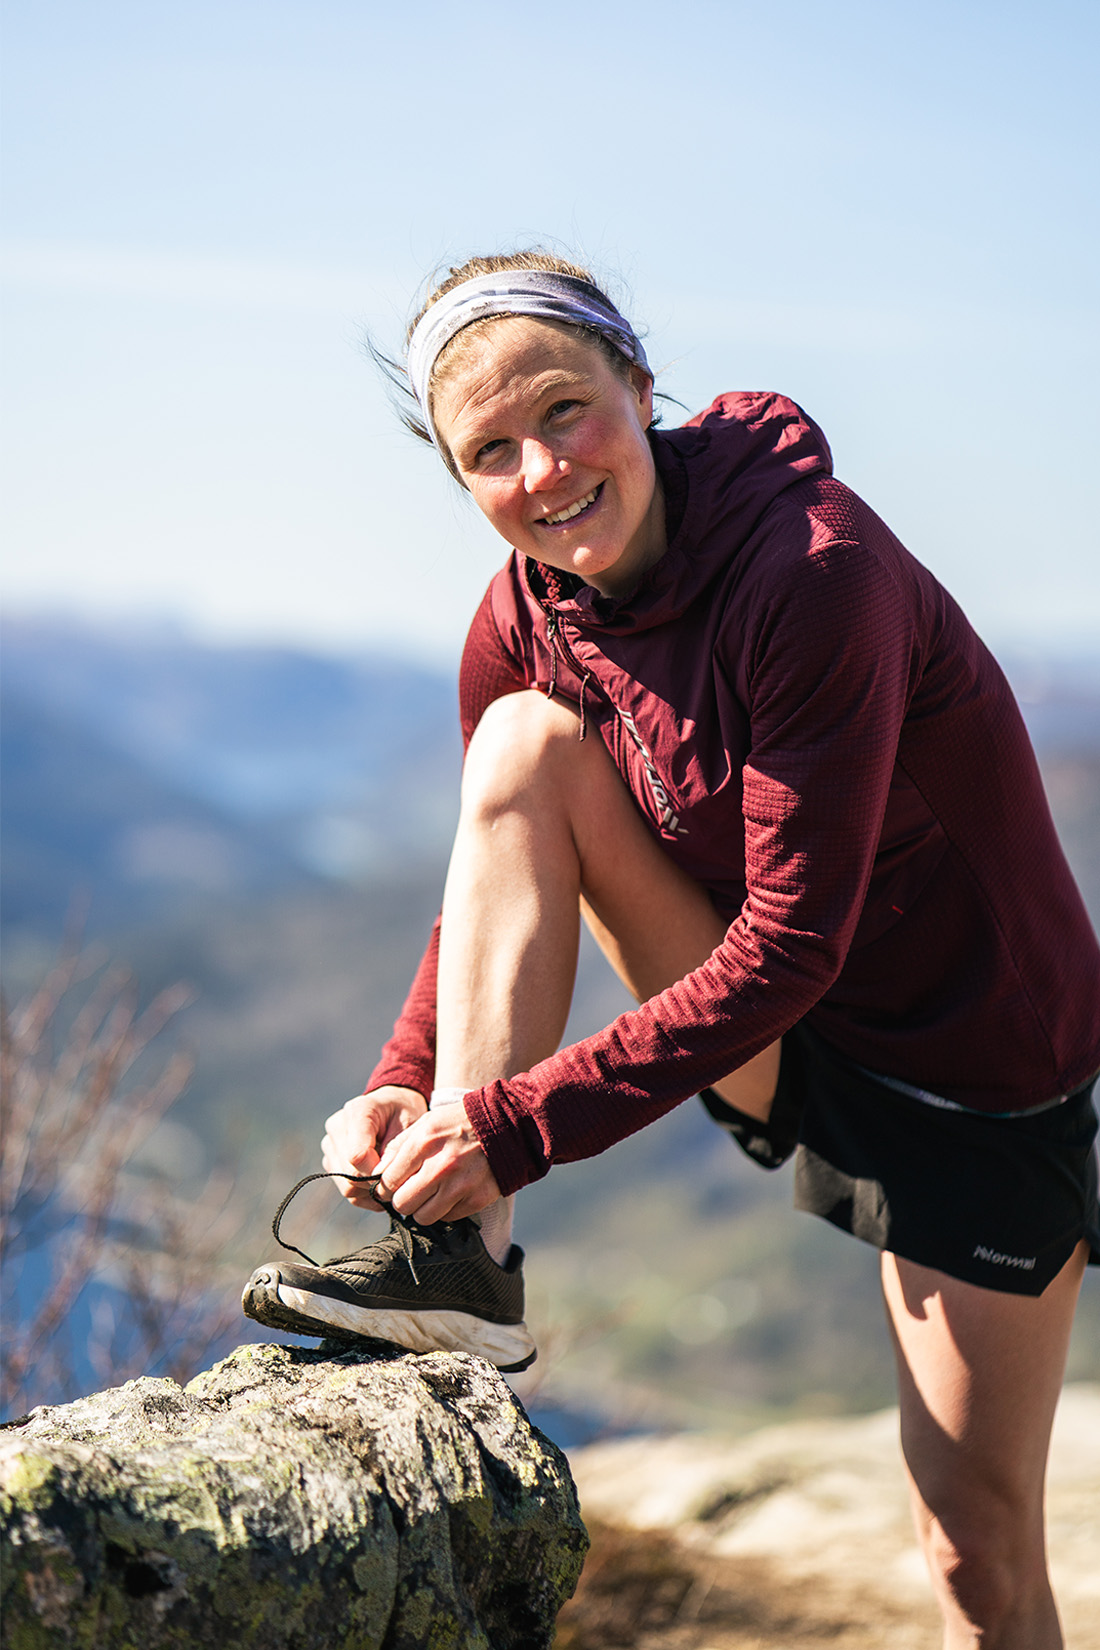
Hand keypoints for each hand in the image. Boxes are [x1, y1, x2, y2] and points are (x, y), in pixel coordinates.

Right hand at [321, 1087, 427, 1207]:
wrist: (393, 1106)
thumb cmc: (405, 1114)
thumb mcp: (411, 1125)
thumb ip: (396, 1150)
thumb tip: (381, 1178)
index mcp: (357, 1111)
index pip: (357, 1156)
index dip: (377, 1172)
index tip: (396, 1173)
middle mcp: (337, 1127)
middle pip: (349, 1174)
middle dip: (376, 1183)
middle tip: (397, 1179)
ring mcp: (330, 1144)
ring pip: (346, 1186)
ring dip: (370, 1190)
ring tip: (389, 1179)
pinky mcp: (331, 1160)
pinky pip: (346, 1190)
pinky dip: (365, 1193)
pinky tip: (380, 1182)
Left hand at [375, 1104, 501, 1223]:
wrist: (506, 1126)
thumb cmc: (459, 1124)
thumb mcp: (426, 1123)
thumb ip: (399, 1147)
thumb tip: (377, 1174)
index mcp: (424, 1143)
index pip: (388, 1181)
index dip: (385, 1187)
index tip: (390, 1186)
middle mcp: (441, 1166)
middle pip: (402, 1204)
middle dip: (402, 1199)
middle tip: (411, 1191)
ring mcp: (460, 1185)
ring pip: (423, 1217)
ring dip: (423, 1208)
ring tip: (431, 1193)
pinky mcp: (476, 1199)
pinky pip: (448, 1218)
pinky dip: (445, 1209)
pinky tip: (452, 1192)